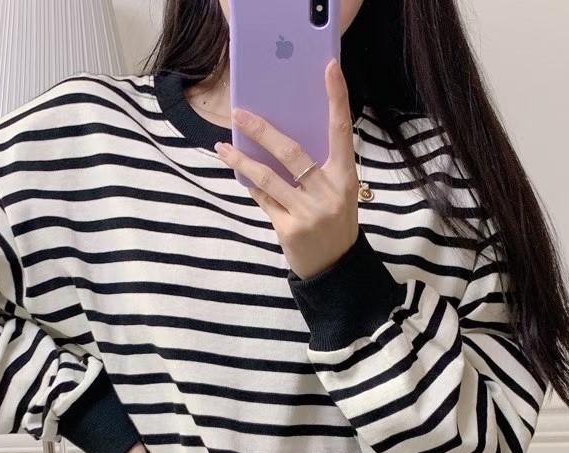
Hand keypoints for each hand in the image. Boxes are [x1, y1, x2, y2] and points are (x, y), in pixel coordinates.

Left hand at [213, 58, 359, 279]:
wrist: (334, 269)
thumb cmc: (333, 223)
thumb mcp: (337, 193)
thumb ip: (319, 168)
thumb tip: (281, 138)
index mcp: (345, 177)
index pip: (342, 129)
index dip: (337, 97)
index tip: (329, 67)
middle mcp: (329, 192)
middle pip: (292, 152)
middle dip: (262, 131)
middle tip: (239, 114)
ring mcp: (308, 212)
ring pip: (268, 177)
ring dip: (241, 160)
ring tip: (222, 147)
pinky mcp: (289, 229)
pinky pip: (264, 200)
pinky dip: (250, 186)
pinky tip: (238, 173)